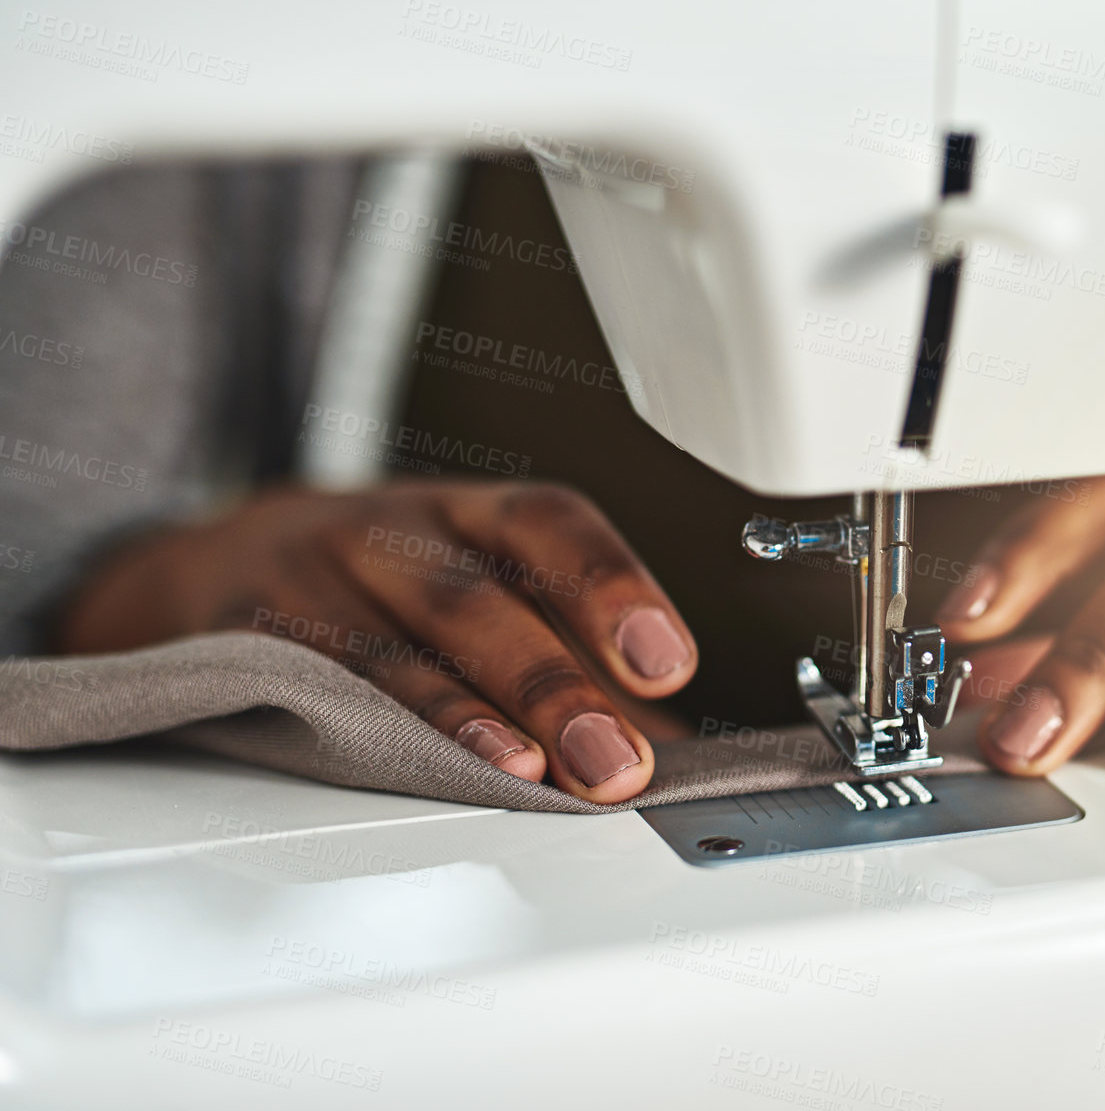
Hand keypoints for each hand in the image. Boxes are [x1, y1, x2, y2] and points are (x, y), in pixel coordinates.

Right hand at [56, 481, 697, 802]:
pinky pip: (310, 681)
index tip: (666, 663)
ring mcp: (313, 577)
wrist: (226, 563)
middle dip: (553, 685)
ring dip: (467, 720)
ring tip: (533, 778)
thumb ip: (579, 667)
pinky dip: (368, 726)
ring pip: (393, 646)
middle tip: (616, 762)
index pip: (551, 527)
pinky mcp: (246, 634)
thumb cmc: (397, 588)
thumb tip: (689, 756)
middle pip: (476, 600)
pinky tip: (414, 770)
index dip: (612, 589)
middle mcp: (394, 531)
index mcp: (473, 515)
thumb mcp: (487, 587)